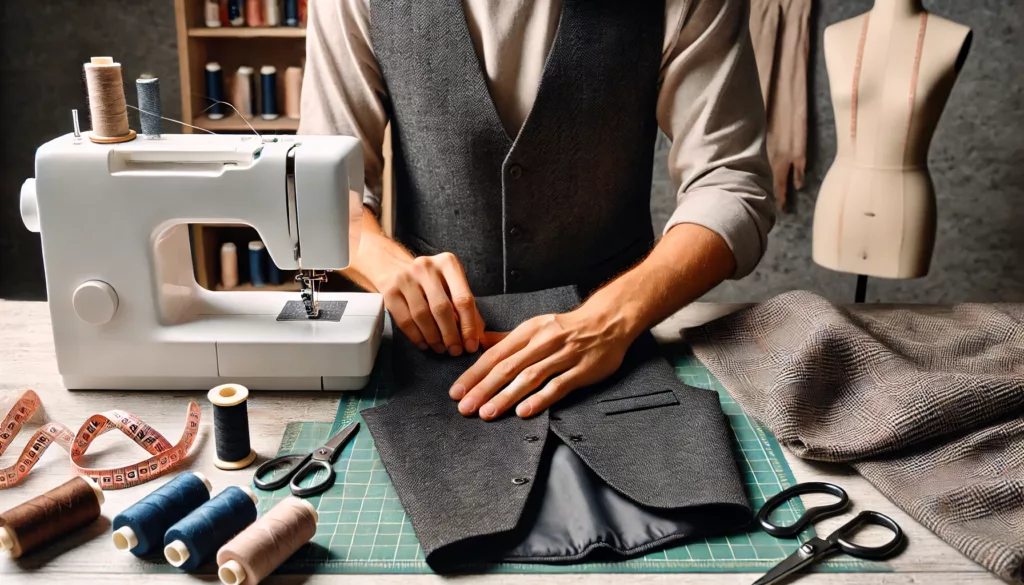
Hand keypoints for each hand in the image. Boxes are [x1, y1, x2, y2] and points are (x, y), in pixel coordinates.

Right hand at [375, 252, 484, 355]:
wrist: (393, 266)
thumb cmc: (430, 280)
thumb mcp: (452, 285)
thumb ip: (467, 308)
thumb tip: (479, 338)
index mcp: (448, 264)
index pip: (463, 299)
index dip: (469, 326)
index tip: (471, 345)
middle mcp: (426, 267)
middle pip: (442, 308)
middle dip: (451, 335)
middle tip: (456, 350)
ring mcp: (405, 278)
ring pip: (422, 316)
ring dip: (434, 338)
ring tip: (441, 348)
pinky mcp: (389, 290)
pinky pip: (405, 320)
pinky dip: (417, 337)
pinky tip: (425, 344)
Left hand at [449, 303, 637, 418]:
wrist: (608, 320)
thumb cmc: (568, 326)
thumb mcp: (535, 326)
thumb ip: (507, 338)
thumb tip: (479, 343)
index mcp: (529, 331)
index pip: (495, 354)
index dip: (475, 374)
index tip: (457, 391)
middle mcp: (543, 342)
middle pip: (508, 367)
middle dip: (484, 388)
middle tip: (465, 407)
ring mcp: (563, 356)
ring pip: (530, 377)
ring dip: (506, 396)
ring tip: (488, 413)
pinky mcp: (581, 370)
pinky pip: (558, 386)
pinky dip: (540, 399)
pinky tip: (524, 411)